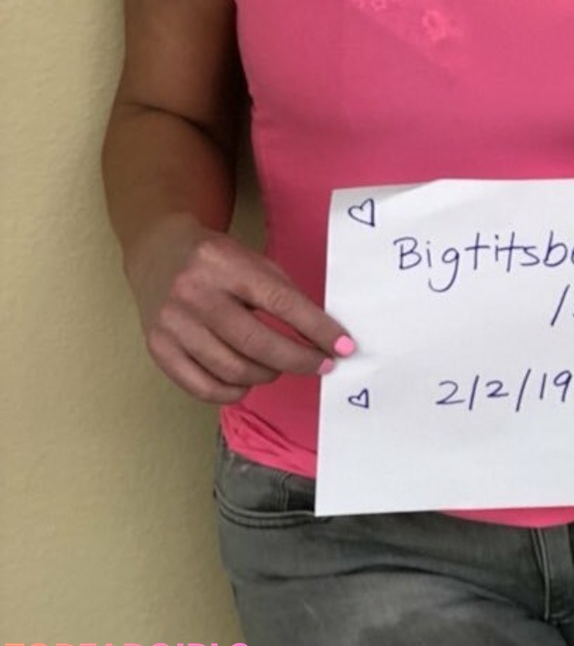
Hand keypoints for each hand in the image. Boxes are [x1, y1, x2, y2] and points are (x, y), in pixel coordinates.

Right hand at [125, 214, 354, 404]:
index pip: (280, 302)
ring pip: (232, 369)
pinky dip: (232, 392)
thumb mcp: (252, 261)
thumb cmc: (216, 259)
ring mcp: (172, 324)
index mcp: (225, 264)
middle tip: (321, 365)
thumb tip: (322, 335)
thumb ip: (283, 294)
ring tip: (278, 367)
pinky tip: (246, 382)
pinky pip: (202, 387)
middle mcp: (195, 294)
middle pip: (256, 343)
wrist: (159, 253)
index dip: (316, 328)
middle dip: (298, 360)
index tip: (342, 346)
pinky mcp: (158, 348)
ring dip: (266, 375)